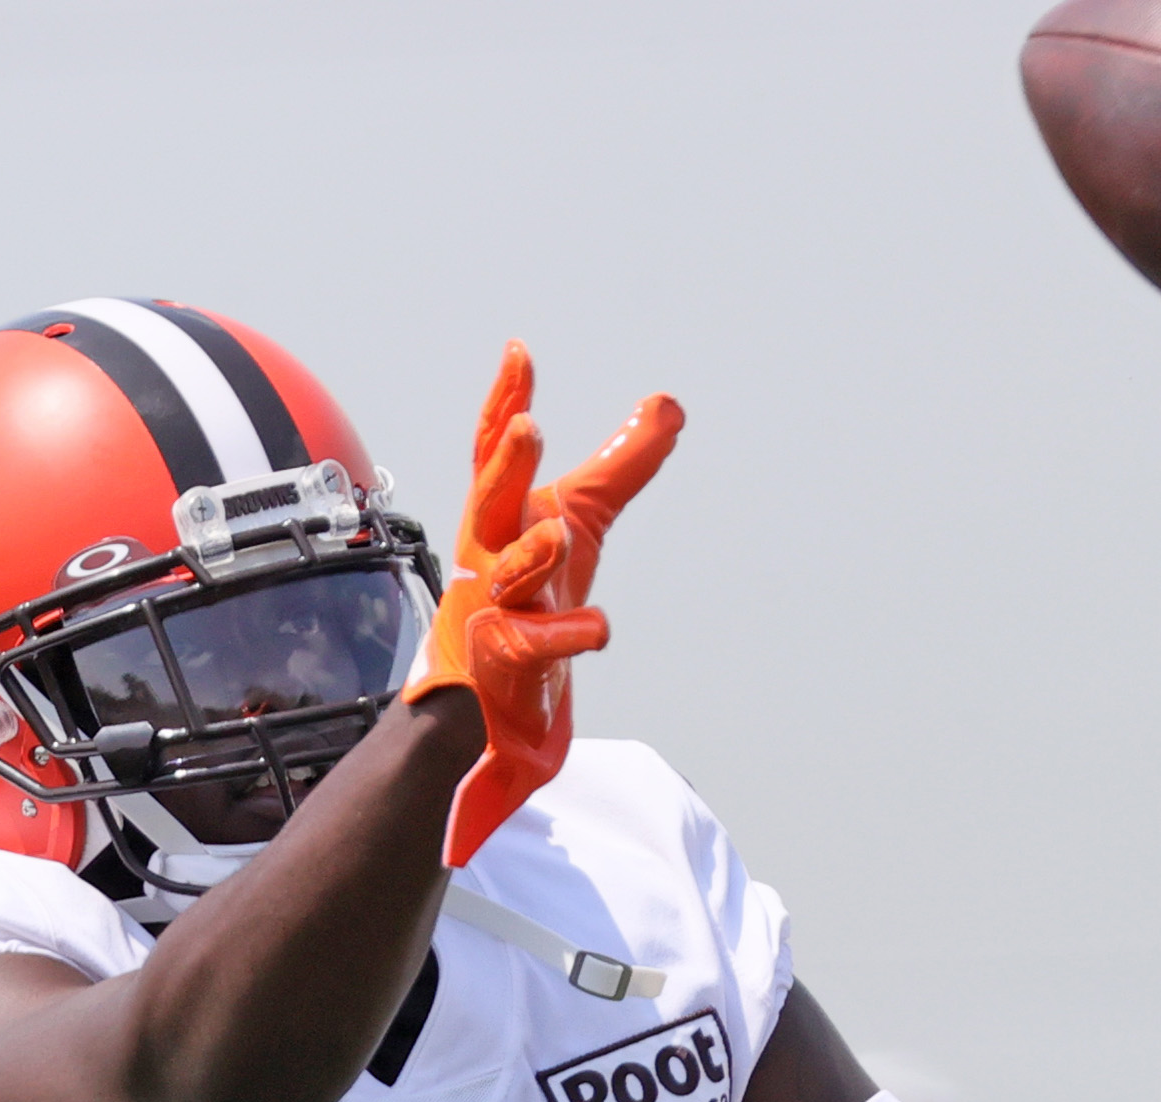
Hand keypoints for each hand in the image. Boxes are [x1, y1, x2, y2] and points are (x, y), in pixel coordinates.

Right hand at [404, 342, 681, 865]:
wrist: (494, 689)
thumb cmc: (530, 589)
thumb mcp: (582, 515)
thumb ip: (623, 462)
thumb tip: (669, 404)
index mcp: (501, 513)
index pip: (493, 449)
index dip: (505, 400)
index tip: (519, 352)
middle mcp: (491, 554)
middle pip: (492, 502)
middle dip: (509, 466)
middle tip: (529, 427)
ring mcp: (497, 607)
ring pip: (513, 575)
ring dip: (533, 553)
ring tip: (559, 533)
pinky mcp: (514, 659)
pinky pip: (543, 643)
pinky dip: (571, 634)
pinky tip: (598, 629)